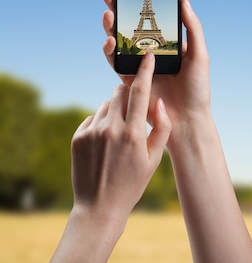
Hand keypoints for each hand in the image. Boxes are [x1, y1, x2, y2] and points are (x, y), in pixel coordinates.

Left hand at [71, 52, 170, 218]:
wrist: (100, 206)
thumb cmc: (133, 183)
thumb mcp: (155, 158)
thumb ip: (162, 127)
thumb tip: (158, 102)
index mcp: (133, 134)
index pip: (140, 92)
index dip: (146, 71)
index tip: (149, 56)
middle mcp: (111, 129)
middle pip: (119, 92)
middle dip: (128, 92)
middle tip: (135, 104)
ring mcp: (92, 132)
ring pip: (106, 104)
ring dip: (115, 109)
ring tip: (121, 132)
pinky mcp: (78, 137)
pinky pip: (93, 117)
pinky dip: (101, 122)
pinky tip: (106, 142)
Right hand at [100, 0, 211, 151]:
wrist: (187, 119)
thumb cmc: (197, 88)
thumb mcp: (200, 55)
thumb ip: (192, 28)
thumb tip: (183, 0)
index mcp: (168, 43)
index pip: (151, 17)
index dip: (139, 2)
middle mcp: (151, 51)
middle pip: (129, 25)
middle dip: (117, 8)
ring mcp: (138, 64)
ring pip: (119, 40)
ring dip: (110, 27)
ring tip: (108, 15)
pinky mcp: (129, 79)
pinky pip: (115, 62)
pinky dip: (110, 51)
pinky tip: (110, 41)